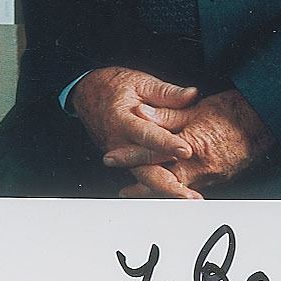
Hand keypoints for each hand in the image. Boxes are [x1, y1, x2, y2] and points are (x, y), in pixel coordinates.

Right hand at [70, 68, 200, 194]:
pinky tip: (177, 195)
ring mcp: (122, 156)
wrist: (89, 94)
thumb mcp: (141, 82)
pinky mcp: (127, 161)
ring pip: (144, 177)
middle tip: (189, 194)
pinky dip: (160, 186)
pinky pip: (143, 175)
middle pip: (143, 168)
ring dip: (166, 190)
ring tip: (188, 198)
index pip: (146, 135)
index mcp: (122, 120)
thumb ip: (167, 92)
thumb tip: (191, 94)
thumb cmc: (115, 86)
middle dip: (167, 184)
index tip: (186, 150)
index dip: (166, 144)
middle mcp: (120, 143)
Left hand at [109, 89, 276, 197]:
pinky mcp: (218, 179)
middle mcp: (200, 166)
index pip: (154, 153)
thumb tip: (140, 113)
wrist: (264, 121)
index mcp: (192, 144)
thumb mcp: (196, 108)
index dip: (131, 155)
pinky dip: (176, 190)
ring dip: (156, 192)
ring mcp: (210, 176)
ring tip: (137, 196)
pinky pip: (191, 187)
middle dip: (141, 187)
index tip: (112, 157)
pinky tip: (168, 190)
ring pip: (176, 188)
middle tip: (122, 194)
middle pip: (162, 180)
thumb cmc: (232, 110)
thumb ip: (168, 114)